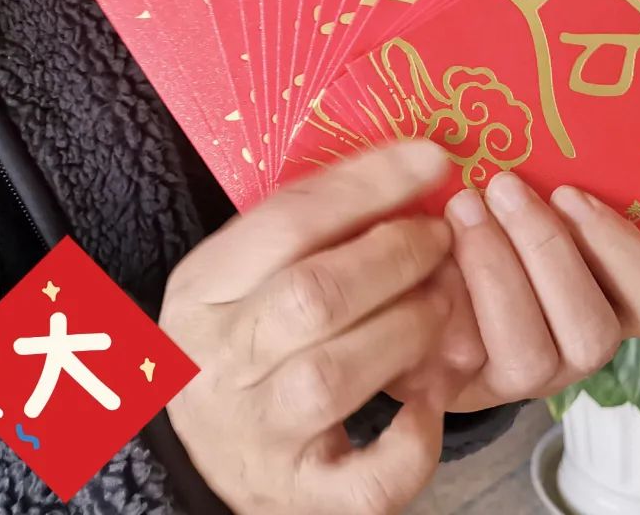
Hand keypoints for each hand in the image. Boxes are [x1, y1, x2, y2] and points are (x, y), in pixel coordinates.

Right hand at [160, 142, 460, 514]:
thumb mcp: (245, 267)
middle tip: (439, 238)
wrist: (199, 447)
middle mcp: (221, 363)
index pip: (286, 221)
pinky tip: (430, 402)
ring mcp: (258, 436)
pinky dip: (413, 442)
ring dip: (410, 327)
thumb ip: (311, 224)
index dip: (369, 184)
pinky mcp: (299, 495)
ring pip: (334, 377)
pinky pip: (365, 482)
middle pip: (313, 296)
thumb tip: (417, 165)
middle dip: (396, 256)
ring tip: (441, 302)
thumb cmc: (245, 330)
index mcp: (204, 288)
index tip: (433, 159)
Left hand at [397, 173, 639, 413]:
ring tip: (461, 209)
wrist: (403, 283)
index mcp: (604, 300)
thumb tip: (538, 132)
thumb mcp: (517, 202)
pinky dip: (443, 301)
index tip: (569, 192)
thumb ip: (538, 185)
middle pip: (594, 335)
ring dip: (497, 272)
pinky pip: (458, 361)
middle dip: (546, 249)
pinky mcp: (452, 386)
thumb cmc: (478, 221)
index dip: (625, 251)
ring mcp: (512, 377)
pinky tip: (422, 253)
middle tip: (501, 185)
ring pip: (531, 358)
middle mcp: (569, 349)